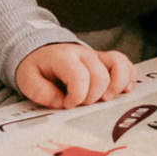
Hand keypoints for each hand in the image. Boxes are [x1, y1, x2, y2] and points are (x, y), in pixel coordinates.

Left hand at [15, 43, 136, 107]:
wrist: (43, 51)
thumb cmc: (38, 67)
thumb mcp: (27, 79)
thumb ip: (41, 92)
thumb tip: (62, 102)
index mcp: (64, 57)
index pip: (79, 77)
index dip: (77, 97)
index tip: (68, 104)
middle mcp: (84, 54)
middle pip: (100, 75)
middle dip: (93, 96)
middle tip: (83, 104)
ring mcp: (97, 56)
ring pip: (119, 64)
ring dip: (117, 85)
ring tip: (107, 99)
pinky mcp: (105, 61)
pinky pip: (125, 64)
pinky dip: (128, 78)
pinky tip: (123, 91)